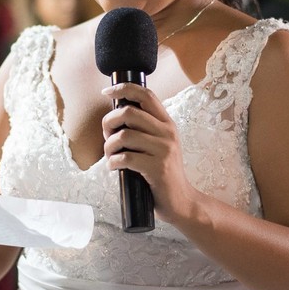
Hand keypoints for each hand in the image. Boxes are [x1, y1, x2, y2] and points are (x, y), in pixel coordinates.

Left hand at [101, 82, 193, 220]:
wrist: (181, 201)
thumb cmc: (162, 172)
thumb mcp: (159, 144)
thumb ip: (144, 128)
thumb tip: (116, 114)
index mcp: (167, 123)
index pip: (146, 94)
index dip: (123, 88)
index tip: (107, 91)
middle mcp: (167, 133)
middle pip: (128, 112)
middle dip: (109, 122)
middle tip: (107, 136)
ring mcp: (164, 150)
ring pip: (123, 136)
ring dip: (109, 146)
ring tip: (110, 156)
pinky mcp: (157, 168)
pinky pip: (125, 158)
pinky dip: (113, 162)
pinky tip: (114, 167)